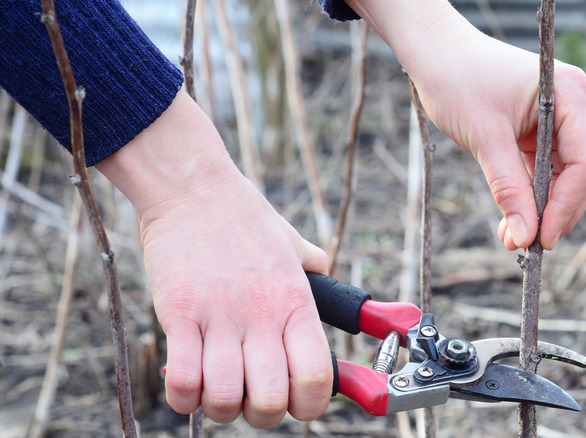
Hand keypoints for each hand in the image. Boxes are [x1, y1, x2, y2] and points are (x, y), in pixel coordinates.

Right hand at [98, 91, 331, 427]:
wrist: (194, 189)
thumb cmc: (245, 218)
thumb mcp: (294, 244)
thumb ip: (315, 271)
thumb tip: (335, 288)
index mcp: (296, 303)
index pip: (316, 377)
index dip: (310, 405)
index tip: (296, 401)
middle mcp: (262, 315)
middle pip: (270, 401)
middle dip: (262, 414)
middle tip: (251, 397)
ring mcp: (220, 317)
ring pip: (223, 399)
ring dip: (220, 407)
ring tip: (217, 387)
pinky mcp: (178, 314)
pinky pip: (182, 381)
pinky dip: (184, 396)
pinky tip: (188, 381)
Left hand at [347, 0, 585, 250]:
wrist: (433, 53)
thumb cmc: (456, 79)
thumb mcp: (484, 138)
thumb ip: (508, 188)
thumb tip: (525, 238)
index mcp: (569, 94)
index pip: (585, 161)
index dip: (567, 205)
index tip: (542, 237)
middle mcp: (570, 106)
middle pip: (579, 173)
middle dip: (554, 212)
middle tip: (526, 244)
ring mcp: (556, 119)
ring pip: (561, 178)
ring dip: (539, 209)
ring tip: (511, 237)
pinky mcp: (537, 131)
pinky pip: (542, 172)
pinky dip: (528, 196)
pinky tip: (510, 221)